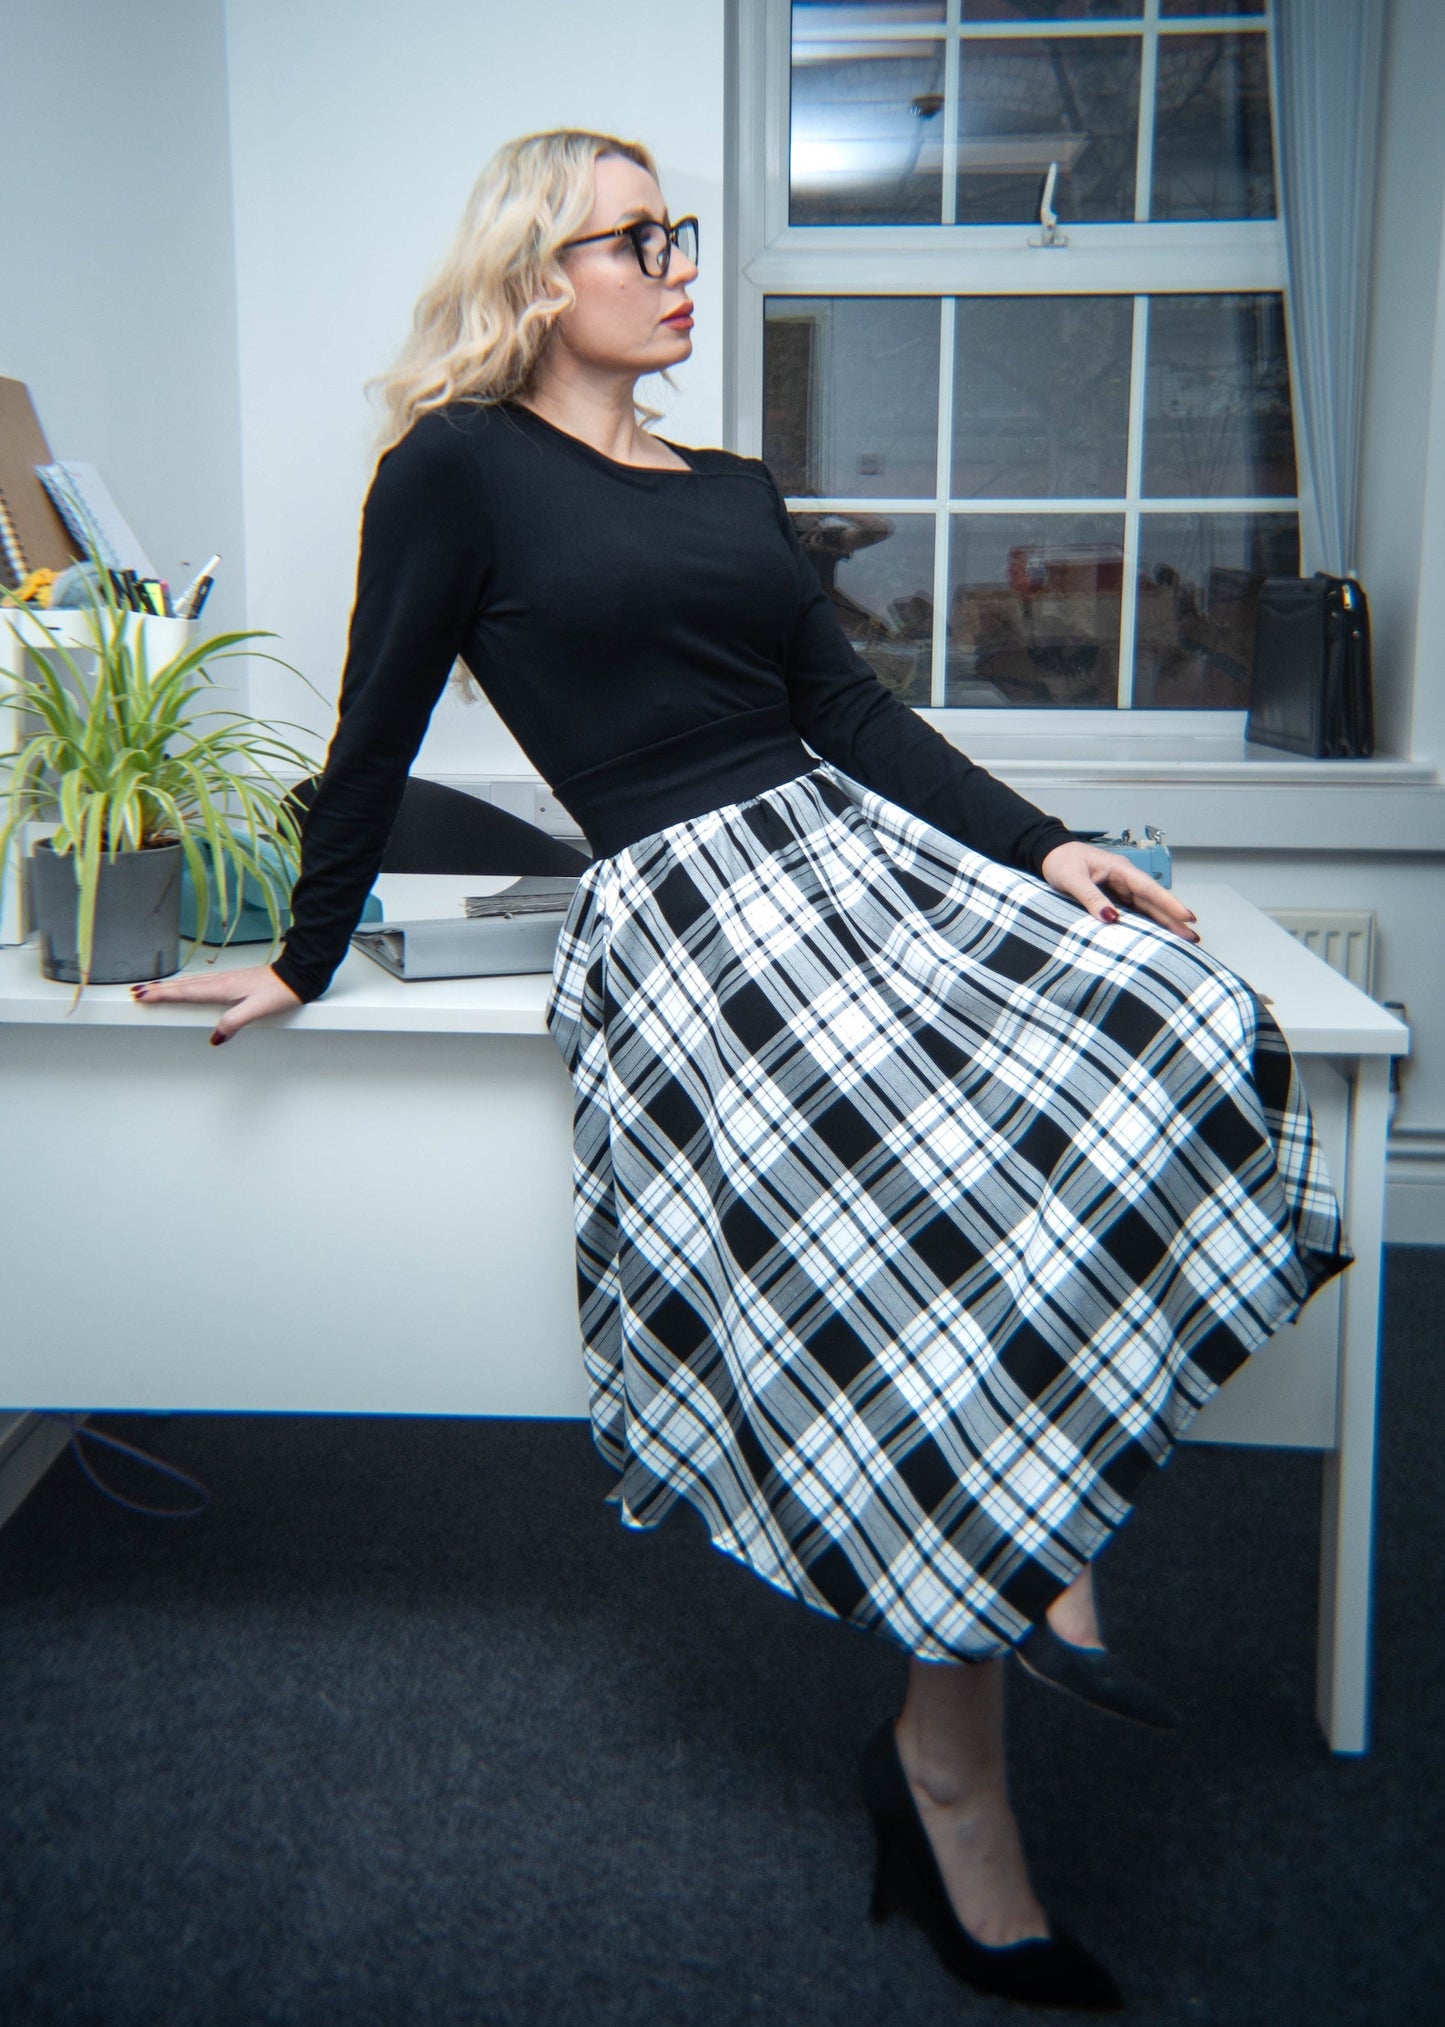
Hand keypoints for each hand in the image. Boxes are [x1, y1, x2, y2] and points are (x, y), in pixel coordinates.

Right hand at [129, 963, 302, 1043]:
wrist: (297, 975)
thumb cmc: (281, 991)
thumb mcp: (258, 1010)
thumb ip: (235, 1022)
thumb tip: (215, 1038)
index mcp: (222, 988)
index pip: (185, 993)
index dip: (162, 994)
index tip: (142, 995)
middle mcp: (221, 981)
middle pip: (182, 986)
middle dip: (158, 988)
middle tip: (136, 991)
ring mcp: (226, 979)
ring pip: (190, 983)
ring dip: (169, 985)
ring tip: (152, 987)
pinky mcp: (233, 980)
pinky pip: (201, 983)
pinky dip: (186, 985)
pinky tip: (186, 987)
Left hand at [1038, 841, 1198, 943]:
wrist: (1049, 854)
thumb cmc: (1061, 861)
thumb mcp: (1072, 879)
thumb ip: (1090, 897)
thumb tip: (1111, 918)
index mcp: (1120, 870)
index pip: (1149, 889)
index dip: (1169, 904)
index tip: (1187, 917)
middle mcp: (1125, 879)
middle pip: (1153, 902)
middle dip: (1174, 919)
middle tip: (1193, 937)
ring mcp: (1121, 888)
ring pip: (1147, 908)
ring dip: (1164, 923)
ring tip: (1183, 939)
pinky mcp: (1114, 897)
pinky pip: (1134, 912)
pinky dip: (1146, 923)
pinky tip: (1157, 936)